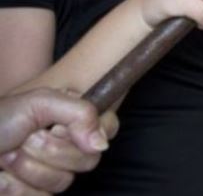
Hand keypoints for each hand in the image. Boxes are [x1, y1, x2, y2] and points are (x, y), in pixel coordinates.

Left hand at [0, 89, 118, 193]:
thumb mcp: (38, 102)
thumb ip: (80, 113)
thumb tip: (101, 143)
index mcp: (71, 120)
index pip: (107, 130)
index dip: (84, 134)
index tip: (54, 128)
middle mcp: (66, 145)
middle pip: (88, 160)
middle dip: (49, 151)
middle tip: (25, 139)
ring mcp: (50, 172)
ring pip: (63, 183)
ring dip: (28, 170)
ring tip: (7, 157)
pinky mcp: (35, 194)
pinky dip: (16, 189)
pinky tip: (2, 178)